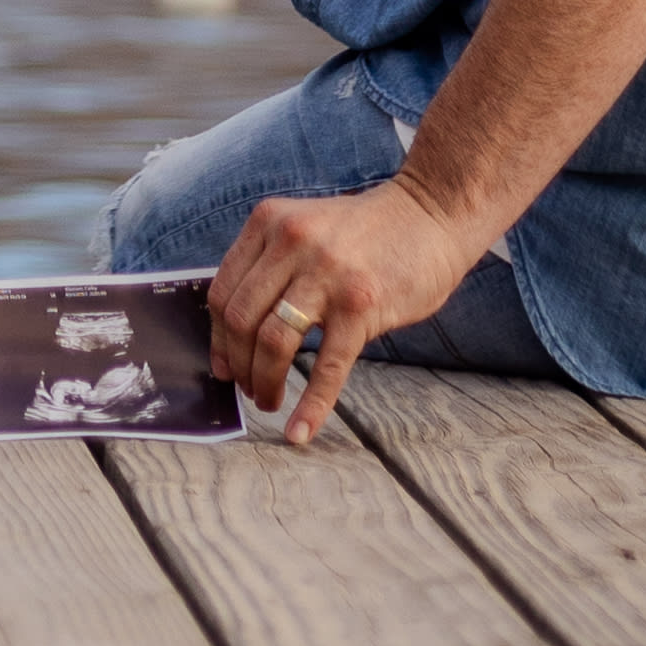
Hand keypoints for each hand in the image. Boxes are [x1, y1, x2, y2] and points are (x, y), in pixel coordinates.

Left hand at [209, 174, 479, 447]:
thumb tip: (234, 331)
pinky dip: (310, 406)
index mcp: (269, 222)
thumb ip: (270, 263)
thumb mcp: (303, 226)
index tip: (223, 366)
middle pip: (240, 321)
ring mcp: (326, 274)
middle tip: (248, 390)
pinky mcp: (360, 306)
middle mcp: (291, 242)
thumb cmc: (364, 232)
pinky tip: (300, 431)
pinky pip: (326, 367)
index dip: (217, 339)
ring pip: (273, 342)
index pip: (221, 292)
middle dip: (238, 366)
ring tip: (268, 401)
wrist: (428, 214)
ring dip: (264, 383)